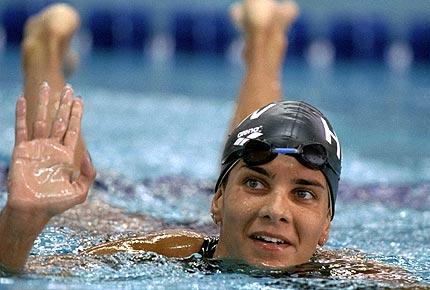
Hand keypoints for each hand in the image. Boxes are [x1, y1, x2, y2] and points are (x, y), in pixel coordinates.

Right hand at [7, 83, 95, 217]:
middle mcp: (52, 148)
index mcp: (66, 155)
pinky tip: (22, 100)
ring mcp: (37, 147)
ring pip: (41, 119)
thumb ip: (89, 173)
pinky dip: (21, 114)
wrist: (32, 210)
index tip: (79, 99)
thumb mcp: (80, 191)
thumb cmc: (56, 203)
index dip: (76, 114)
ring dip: (44, 103)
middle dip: (65, 104)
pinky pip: (21, 128)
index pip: (73, 129)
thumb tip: (87, 152)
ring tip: (47, 86)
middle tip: (69, 88)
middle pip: (60, 120)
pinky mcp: (22, 150)